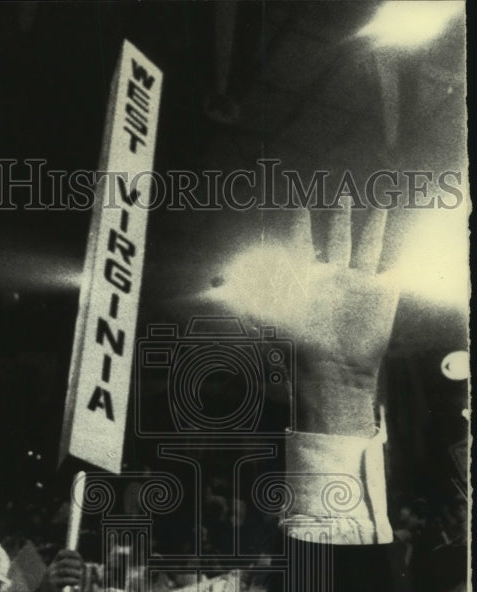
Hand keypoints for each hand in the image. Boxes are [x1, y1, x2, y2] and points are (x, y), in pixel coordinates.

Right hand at [31, 550, 84, 591]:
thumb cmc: (54, 585)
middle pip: (65, 562)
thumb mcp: (58, 574)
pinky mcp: (53, 584)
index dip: (71, 553)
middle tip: (81, 568)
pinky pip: (65, 580)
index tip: (79, 557)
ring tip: (80, 576)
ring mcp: (51, 576)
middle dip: (75, 564)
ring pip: (65, 570)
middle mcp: (51, 568)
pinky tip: (76, 583)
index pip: (61, 553)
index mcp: (53, 564)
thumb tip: (81, 564)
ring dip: (75, 573)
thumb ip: (66, 569)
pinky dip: (73, 580)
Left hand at [227, 204, 398, 434]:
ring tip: (373, 203)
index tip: (298, 206)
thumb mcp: (268, 320)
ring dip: (369, 224)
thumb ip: (246, 300)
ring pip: (365, 246)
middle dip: (339, 217)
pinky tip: (400, 242)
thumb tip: (214, 283)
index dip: (299, 226)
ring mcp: (358, 285)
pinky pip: (389, 267)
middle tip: (342, 195)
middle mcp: (332, 279)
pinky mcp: (381, 294)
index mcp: (307, 282)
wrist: (335, 374)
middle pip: (336, 240)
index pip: (301, 246)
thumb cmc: (301, 351)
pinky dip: (395, 253)